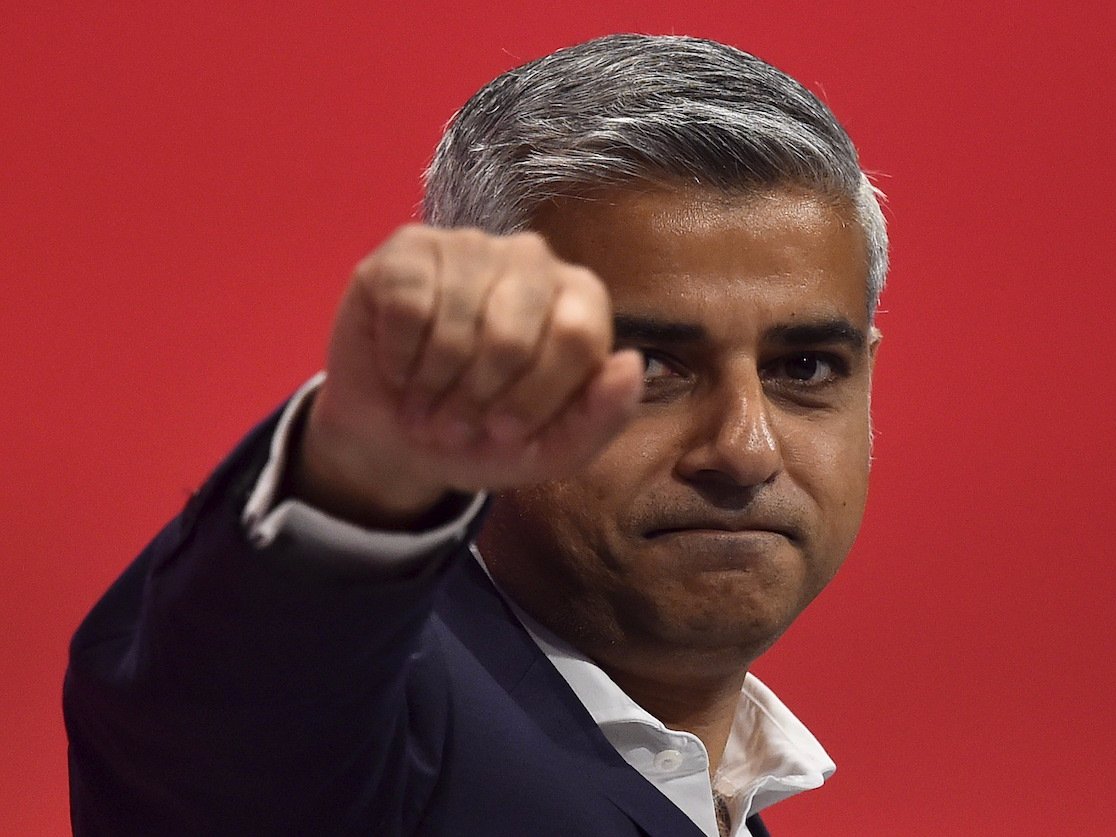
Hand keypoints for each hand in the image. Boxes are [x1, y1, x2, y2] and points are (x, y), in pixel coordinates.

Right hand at [292, 225, 643, 527]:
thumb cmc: (484, 438)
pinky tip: (398, 369)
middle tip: (453, 428)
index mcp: (580, 300)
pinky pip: (406, 304)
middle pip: (511, 333)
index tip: (503, 433)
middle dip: (476, 399)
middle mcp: (531, 259)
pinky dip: (398, 356)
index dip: (533, 401)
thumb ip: (603, 416)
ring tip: (424, 406)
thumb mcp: (552, 451)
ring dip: (432, 384)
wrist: (398, 435)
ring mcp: (469, 245)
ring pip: (454, 320)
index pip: (575, 339)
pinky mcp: (408, 249)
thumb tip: (632, 364)